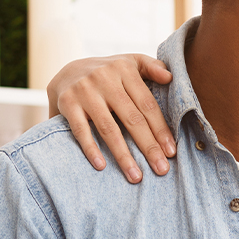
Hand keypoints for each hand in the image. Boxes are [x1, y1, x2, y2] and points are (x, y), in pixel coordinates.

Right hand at [47, 54, 175, 183]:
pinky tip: (101, 166)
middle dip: (149, 147)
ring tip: (136, 176)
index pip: (147, 105)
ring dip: (123, 155)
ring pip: (108, 128)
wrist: (67, 70)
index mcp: (125, 69)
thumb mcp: (131, 62)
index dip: (161, 130)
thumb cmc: (110, 73)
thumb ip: (153, 67)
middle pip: (132, 118)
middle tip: (161, 169)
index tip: (171, 153)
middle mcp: (104, 78)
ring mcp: (84, 91)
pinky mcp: (67, 102)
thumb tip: (170, 77)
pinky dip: (91, 148)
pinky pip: (80, 130)